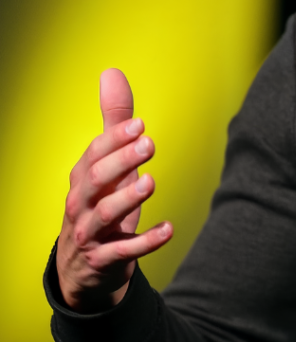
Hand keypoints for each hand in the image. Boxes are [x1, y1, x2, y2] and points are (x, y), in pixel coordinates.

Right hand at [56, 69, 172, 311]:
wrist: (82, 268)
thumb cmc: (99, 205)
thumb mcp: (107, 164)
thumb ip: (113, 122)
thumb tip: (112, 73)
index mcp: (83, 177)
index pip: (94, 154)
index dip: (115, 140)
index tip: (141, 125)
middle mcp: (81, 203)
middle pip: (95, 180)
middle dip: (120, 161)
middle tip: (149, 144)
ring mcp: (90, 233)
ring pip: (103, 215)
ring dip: (127, 199)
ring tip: (151, 182)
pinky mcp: (105, 259)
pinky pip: (123, 251)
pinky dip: (145, 241)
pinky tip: (168, 229)